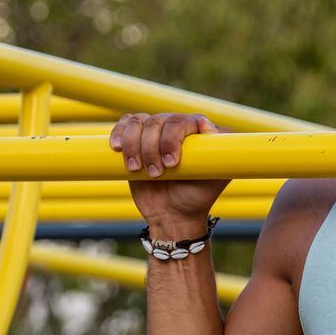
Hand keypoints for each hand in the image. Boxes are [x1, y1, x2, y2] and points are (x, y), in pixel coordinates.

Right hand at [109, 113, 230, 233]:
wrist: (172, 213)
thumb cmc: (196, 197)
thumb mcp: (215, 179)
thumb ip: (218, 154)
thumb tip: (205, 124)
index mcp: (200, 132)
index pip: (183, 121)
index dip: (173, 139)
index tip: (171, 164)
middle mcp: (179, 127)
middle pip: (159, 121)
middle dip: (152, 148)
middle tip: (157, 174)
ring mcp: (157, 132)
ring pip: (139, 122)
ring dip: (134, 146)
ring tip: (138, 170)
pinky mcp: (137, 139)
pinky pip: (125, 124)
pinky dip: (119, 134)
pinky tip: (117, 149)